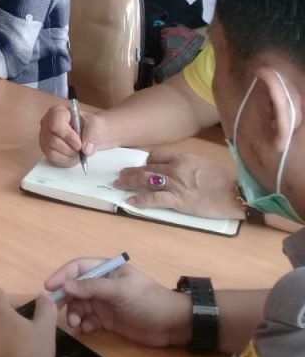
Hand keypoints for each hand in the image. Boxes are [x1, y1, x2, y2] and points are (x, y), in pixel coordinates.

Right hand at [38, 104, 108, 166]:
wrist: (91, 134)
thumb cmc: (91, 126)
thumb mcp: (96, 125)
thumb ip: (92, 134)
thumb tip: (86, 148)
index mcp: (57, 112)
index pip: (55, 125)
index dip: (67, 136)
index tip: (79, 144)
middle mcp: (47, 123)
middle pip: (52, 141)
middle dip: (70, 149)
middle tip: (82, 150)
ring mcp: (45, 137)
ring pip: (51, 152)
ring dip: (68, 156)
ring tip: (79, 153)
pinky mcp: (46, 149)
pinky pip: (53, 159)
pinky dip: (66, 161)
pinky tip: (74, 157)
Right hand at [45, 258, 190, 347]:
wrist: (172, 324)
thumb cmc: (147, 300)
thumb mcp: (120, 290)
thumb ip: (92, 287)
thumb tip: (65, 286)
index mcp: (106, 270)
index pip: (78, 268)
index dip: (62, 275)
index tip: (49, 287)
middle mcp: (102, 284)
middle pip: (75, 288)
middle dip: (65, 298)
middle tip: (56, 309)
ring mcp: (104, 302)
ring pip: (79, 305)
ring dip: (74, 313)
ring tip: (75, 323)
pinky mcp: (107, 319)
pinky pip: (88, 320)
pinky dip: (83, 324)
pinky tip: (84, 329)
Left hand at [112, 149, 241, 218]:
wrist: (238, 193)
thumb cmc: (225, 179)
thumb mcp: (204, 163)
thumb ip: (187, 164)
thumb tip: (176, 169)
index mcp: (182, 157)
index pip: (155, 155)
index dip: (146, 161)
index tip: (141, 166)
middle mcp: (175, 169)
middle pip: (146, 168)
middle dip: (131, 172)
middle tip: (119, 174)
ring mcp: (175, 185)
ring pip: (145, 181)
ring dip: (129, 182)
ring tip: (118, 184)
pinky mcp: (178, 201)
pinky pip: (154, 199)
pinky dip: (140, 200)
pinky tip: (130, 201)